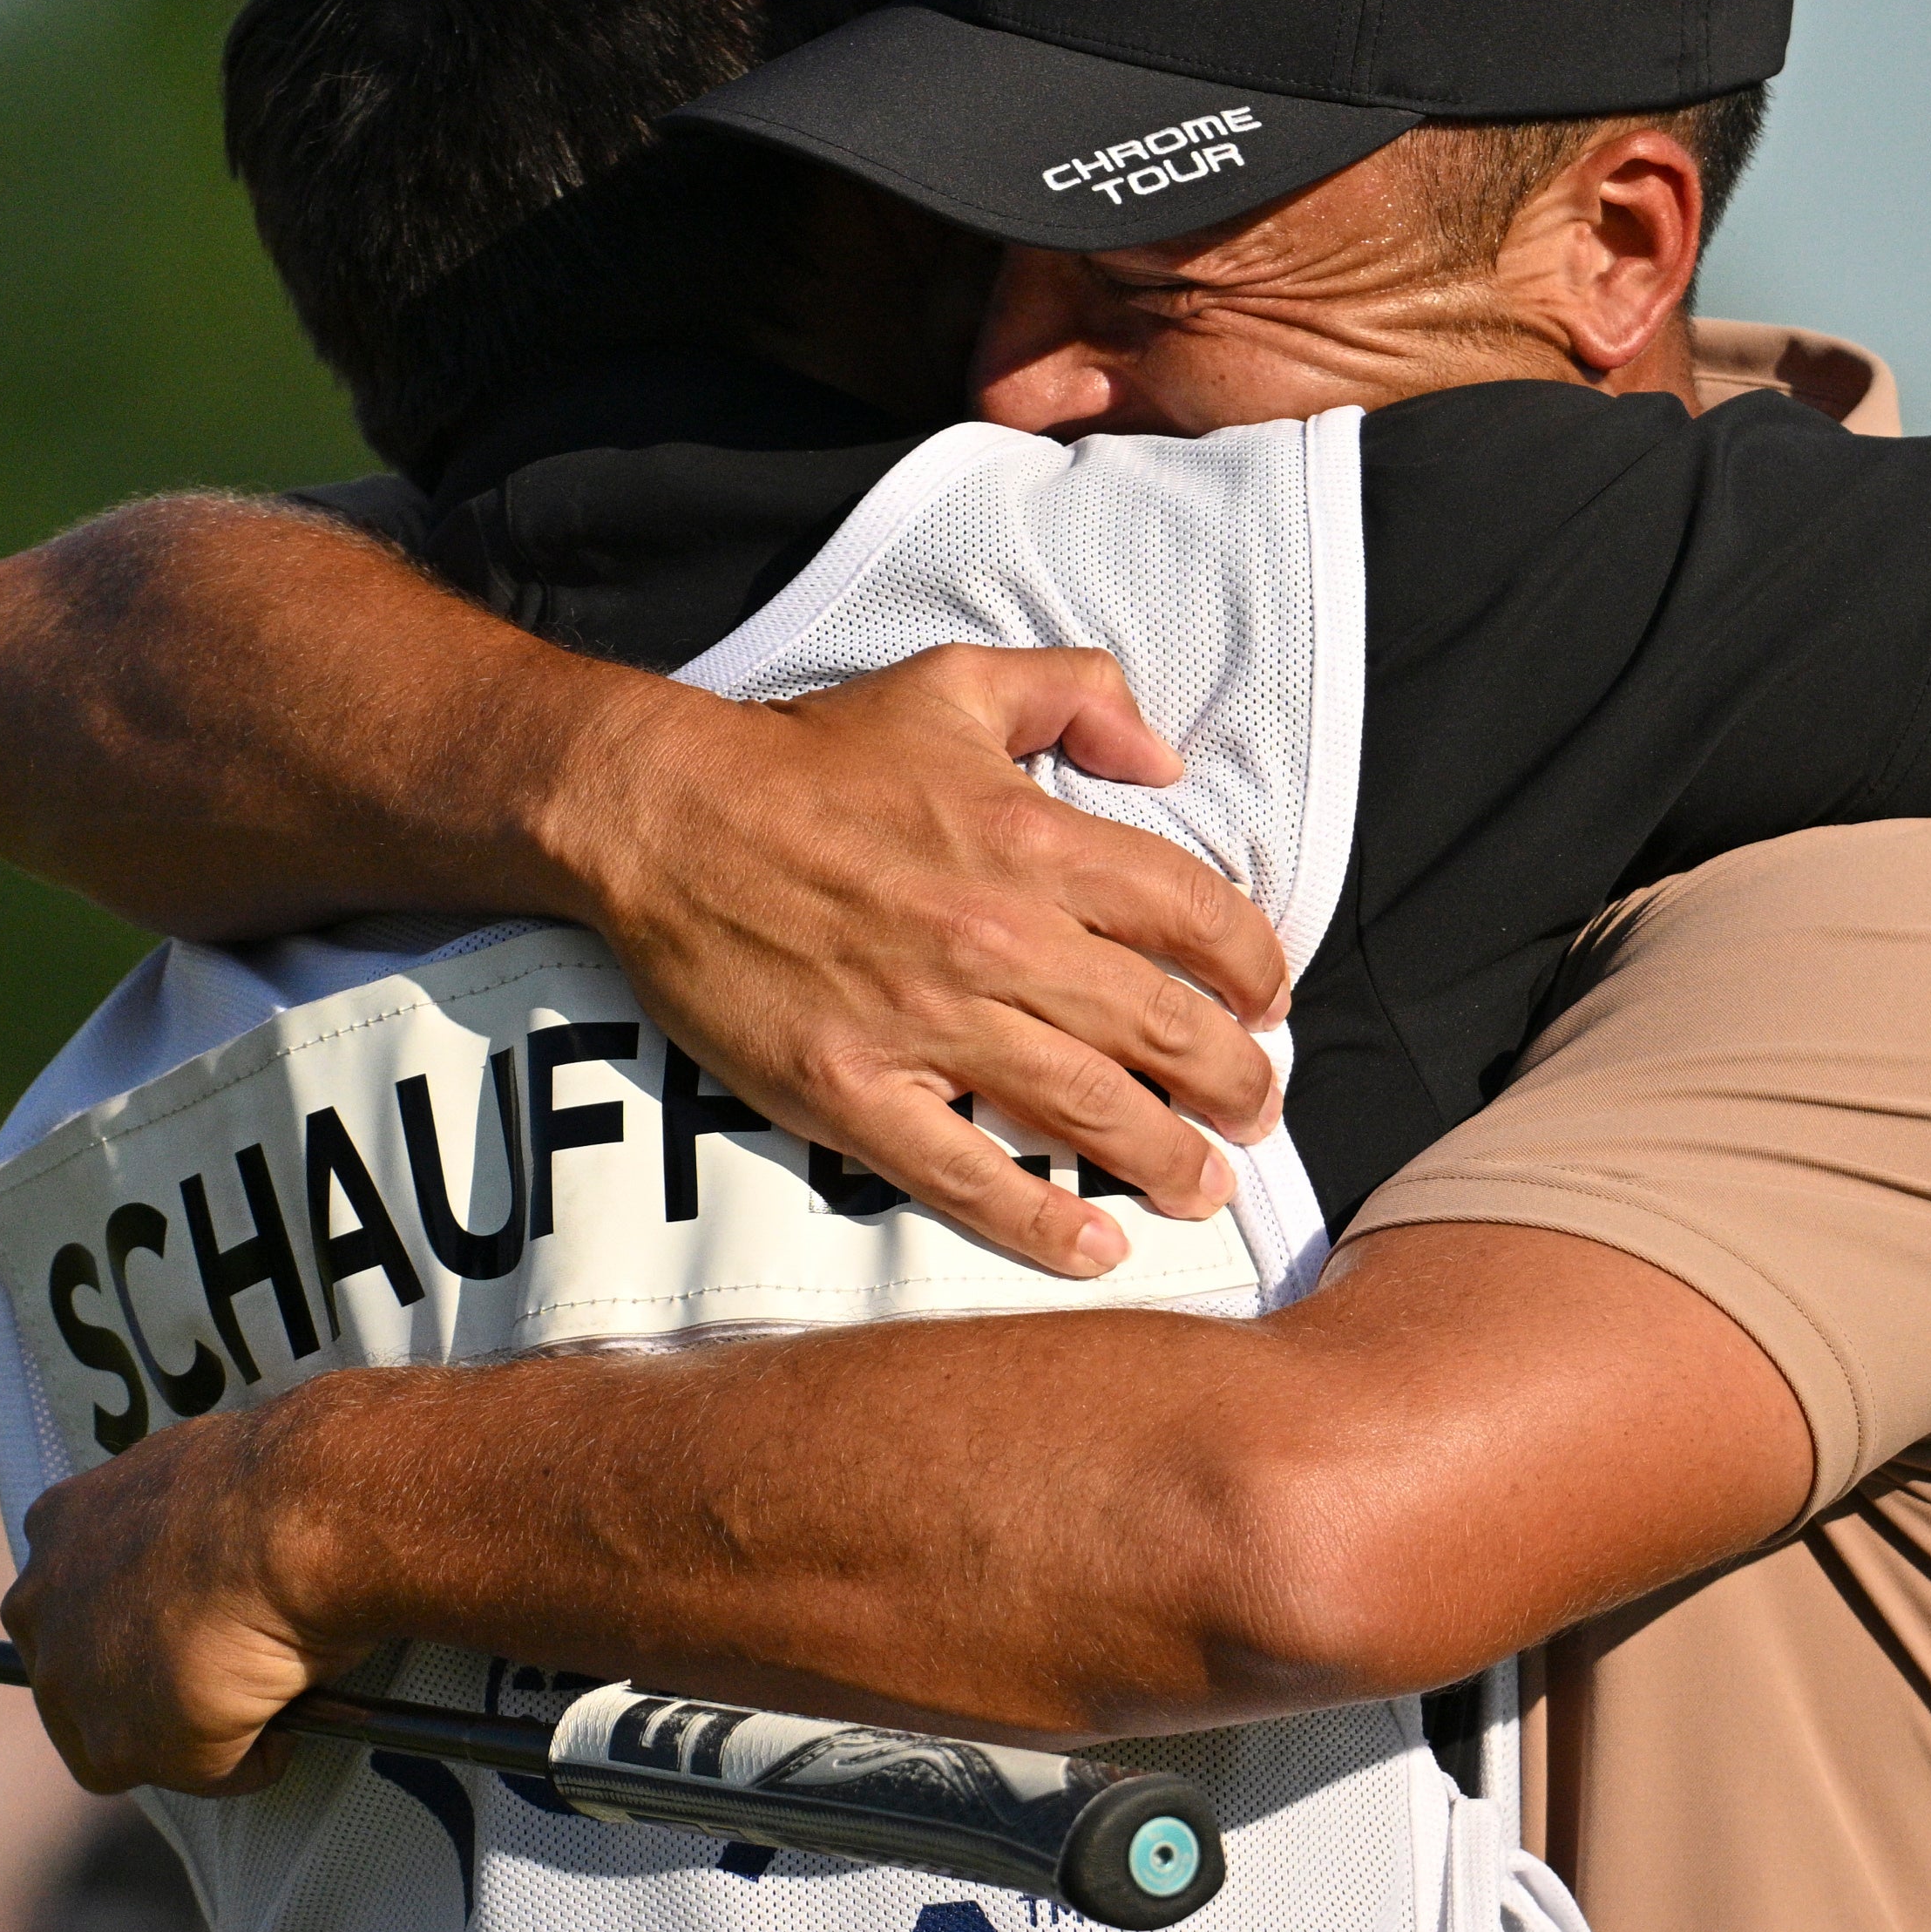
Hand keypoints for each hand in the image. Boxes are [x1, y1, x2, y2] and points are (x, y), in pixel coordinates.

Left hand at [5, 1400, 344, 1795]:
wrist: (290, 1522)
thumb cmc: (274, 1484)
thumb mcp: (202, 1481)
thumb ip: (181, 1526)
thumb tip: (228, 1553)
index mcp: (59, 1524)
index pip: (77, 1593)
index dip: (139, 1618)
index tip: (190, 1622)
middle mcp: (38, 1606)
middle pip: (82, 1671)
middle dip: (145, 1683)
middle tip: (227, 1671)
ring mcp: (70, 1683)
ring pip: (128, 1734)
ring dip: (194, 1729)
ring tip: (270, 1695)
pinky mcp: (118, 1748)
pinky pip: (202, 1771)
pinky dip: (251, 1759)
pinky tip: (292, 1715)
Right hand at [557, 649, 1294, 1280]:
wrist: (661, 813)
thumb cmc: (810, 754)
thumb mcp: (956, 681)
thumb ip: (1078, 694)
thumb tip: (1166, 757)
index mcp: (1035, 841)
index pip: (1195, 916)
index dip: (1255, 968)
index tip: (1269, 1003)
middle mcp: (999, 939)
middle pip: (1165, 1031)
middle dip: (1235, 1083)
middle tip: (1257, 1112)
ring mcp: (926, 1024)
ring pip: (1089, 1113)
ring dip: (1169, 1161)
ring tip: (1205, 1185)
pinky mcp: (852, 1092)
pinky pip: (967, 1176)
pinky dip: (1041, 1223)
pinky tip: (1095, 1250)